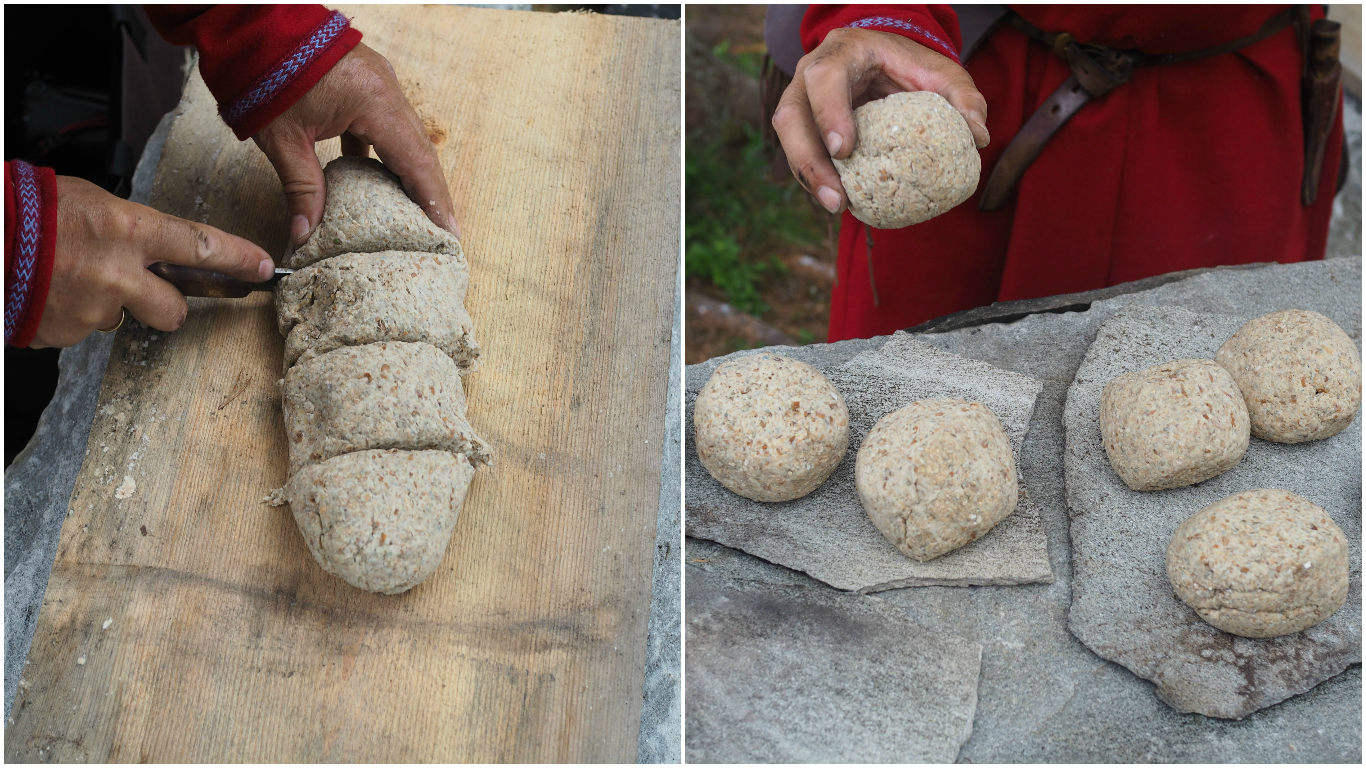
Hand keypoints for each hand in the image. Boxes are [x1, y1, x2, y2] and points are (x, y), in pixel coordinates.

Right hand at [32, 175, 272, 347]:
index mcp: (129, 231)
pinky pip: (80, 329)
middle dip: (167, 307)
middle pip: (174, 310)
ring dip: (102, 305)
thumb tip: (153, 248)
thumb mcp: (93, 202)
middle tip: (144, 293)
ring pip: (119, 318)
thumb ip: (131, 230)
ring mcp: (93, 308)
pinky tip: (48, 293)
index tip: (264, 267)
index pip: (201, 247)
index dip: (238, 259)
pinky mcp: (66, 333)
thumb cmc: (29, 210)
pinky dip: (67, 315)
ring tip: (66, 279)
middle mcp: (119, 274)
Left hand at [252, 42, 458, 244]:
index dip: (435, 200)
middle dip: (431, 192)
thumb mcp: (284, 140)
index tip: (449, 231)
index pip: (416, 161)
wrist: (252, 27)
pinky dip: (387, 154)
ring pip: (407, 136)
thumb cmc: (266, 74)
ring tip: (418, 211)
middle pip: (420, 150)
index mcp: (374, 102)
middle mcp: (387, 89)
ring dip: (412, 174)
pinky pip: (387, 123)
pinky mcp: (365, 81)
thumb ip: (302, 189)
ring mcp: (379, 81)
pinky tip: (380, 181)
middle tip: (443, 230)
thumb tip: (305, 234)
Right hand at [771, 27, 990, 213]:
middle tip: (836, 198)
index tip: (844, 150)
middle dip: (808, 160)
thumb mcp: (939, 70)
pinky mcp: (803, 126)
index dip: (828, 113)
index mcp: (843, 53)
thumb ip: (961, 95)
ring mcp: (801, 100)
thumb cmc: (908, 64)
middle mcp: (809, 74)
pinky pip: (800, 155)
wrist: (882, 58)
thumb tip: (979, 135)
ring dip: (808, 177)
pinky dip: (816, 180)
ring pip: (787, 139)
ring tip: (838, 207)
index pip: (824, 78)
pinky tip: (840, 202)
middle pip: (789, 115)